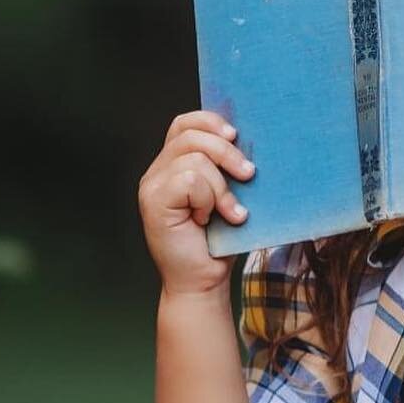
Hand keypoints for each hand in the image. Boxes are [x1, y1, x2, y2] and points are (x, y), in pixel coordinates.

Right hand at [138, 109, 256, 295]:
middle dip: (227, 152)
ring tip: (230, 212)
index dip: (211, 121)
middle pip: (191, 135)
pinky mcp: (153, 202)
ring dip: (221, 187)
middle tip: (249, 175)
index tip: (236, 136)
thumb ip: (228, 169)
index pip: (185, 124)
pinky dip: (208, 199)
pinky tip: (209, 220)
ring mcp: (152, 185)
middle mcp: (158, 171)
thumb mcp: (229, 196)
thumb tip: (251, 143)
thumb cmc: (220, 241)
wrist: (203, 281)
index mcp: (174, 164)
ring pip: (194, 159)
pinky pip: (189, 181)